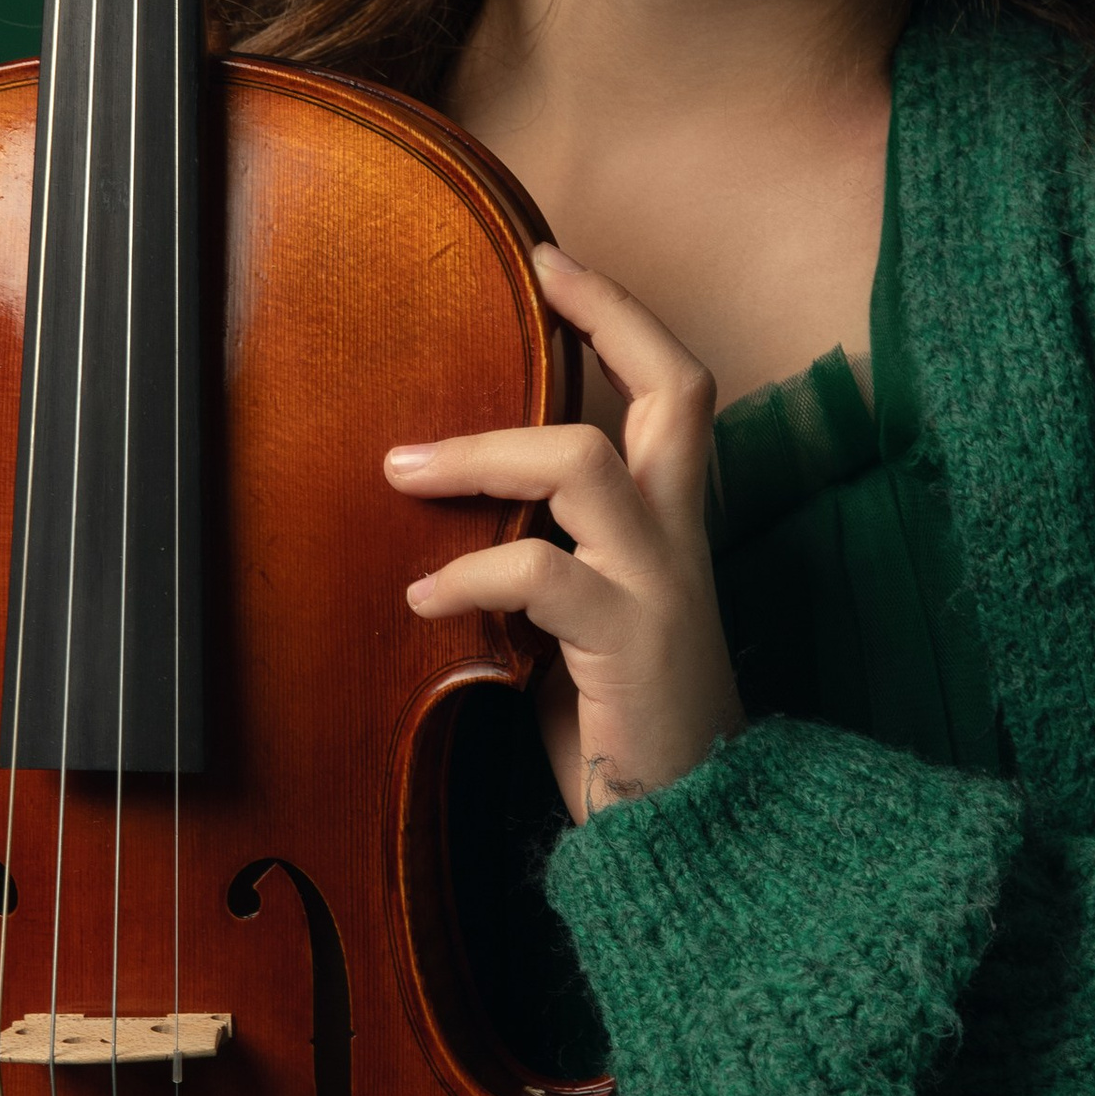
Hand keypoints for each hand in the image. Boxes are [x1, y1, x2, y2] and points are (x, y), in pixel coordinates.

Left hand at [386, 247, 741, 820]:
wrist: (692, 834)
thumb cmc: (625, 731)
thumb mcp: (583, 627)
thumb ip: (545, 563)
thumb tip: (454, 521)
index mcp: (674, 528)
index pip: (674, 392)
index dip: (624, 316)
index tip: (556, 261)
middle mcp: (680, 541)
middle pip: (674, 391)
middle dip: (605, 318)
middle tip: (529, 277)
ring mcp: (660, 587)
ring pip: (584, 462)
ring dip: (483, 453)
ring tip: (402, 471)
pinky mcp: (628, 645)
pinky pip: (542, 575)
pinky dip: (471, 574)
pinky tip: (424, 598)